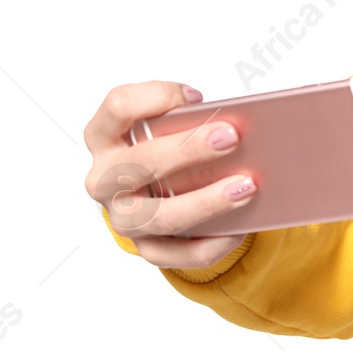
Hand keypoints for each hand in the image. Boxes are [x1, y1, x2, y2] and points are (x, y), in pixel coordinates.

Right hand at [83, 81, 256, 269]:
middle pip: (140, 163)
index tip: (196, 97)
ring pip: (160, 216)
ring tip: (246, 186)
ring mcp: (122, 217)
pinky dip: (212, 243)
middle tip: (232, 138)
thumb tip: (240, 120)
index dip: (155, 97)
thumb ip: (190, 119)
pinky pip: (178, 254)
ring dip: (206, 202)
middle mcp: (106, 179)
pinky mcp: (145, 247)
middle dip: (189, 149)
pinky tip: (240, 229)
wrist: (157, 195)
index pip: (117, 106)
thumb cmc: (168, 150)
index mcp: (105, 138)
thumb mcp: (169, 128)